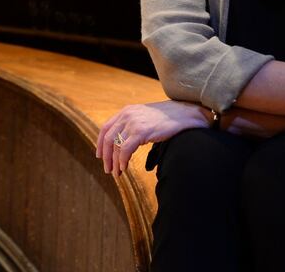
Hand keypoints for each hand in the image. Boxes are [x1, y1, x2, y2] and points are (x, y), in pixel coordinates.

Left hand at [96, 100, 211, 177]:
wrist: (184, 113)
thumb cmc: (168, 118)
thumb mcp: (145, 118)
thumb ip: (133, 126)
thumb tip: (125, 141)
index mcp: (126, 111)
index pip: (105, 128)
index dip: (100, 143)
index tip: (100, 155)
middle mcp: (126, 115)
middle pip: (107, 138)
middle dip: (106, 156)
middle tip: (108, 169)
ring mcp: (133, 122)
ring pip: (115, 145)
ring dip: (114, 162)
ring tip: (117, 173)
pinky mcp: (141, 131)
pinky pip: (124, 149)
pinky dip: (122, 160)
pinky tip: (124, 168)